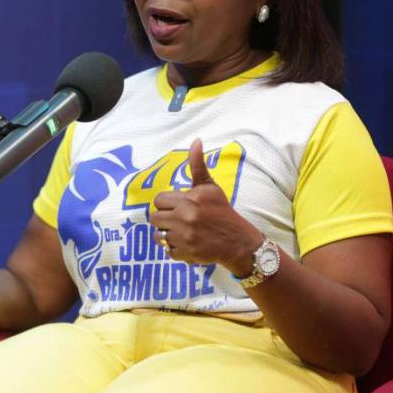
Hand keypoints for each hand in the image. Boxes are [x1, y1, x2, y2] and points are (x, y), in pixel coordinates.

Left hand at [149, 138, 261, 273]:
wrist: (238, 241)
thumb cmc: (222, 211)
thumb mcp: (210, 187)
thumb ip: (198, 165)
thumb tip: (196, 140)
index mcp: (190, 199)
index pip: (159, 200)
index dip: (166, 204)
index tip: (177, 207)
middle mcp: (185, 217)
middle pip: (155, 218)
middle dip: (164, 219)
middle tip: (178, 221)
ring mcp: (184, 236)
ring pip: (158, 235)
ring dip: (167, 235)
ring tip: (182, 233)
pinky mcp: (185, 253)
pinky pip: (167, 250)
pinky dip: (175, 249)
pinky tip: (187, 244)